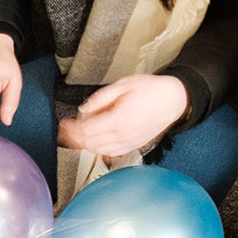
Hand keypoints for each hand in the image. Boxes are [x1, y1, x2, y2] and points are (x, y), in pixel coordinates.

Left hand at [58, 74, 188, 157]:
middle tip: (64, 131)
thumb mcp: (123, 85)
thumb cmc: (151, 90)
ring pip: (99, 150)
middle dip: (73, 139)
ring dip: (84, 145)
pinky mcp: (134, 146)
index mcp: (119, 119)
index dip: (71, 129)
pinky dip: (98, 149)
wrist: (173, 99)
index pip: (87, 130)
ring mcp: (129, 143)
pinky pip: (111, 153)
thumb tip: (84, 109)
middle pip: (90, 143)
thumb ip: (101, 98)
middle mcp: (123, 135)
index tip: (64, 123)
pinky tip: (93, 143)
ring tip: (74, 138)